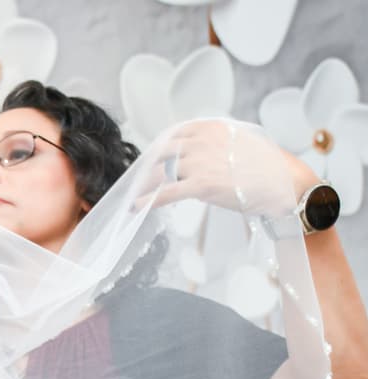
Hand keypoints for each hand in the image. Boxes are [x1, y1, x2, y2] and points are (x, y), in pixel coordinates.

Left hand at [134, 120, 297, 216]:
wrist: (286, 183)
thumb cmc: (269, 166)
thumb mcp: (242, 140)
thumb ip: (218, 142)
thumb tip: (200, 151)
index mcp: (212, 127)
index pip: (176, 134)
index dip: (161, 148)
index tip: (154, 158)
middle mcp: (202, 141)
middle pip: (164, 154)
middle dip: (151, 167)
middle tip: (143, 179)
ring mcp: (200, 163)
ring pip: (163, 174)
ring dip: (147, 186)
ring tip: (137, 195)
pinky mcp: (200, 186)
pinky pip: (166, 193)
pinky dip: (147, 200)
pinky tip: (136, 207)